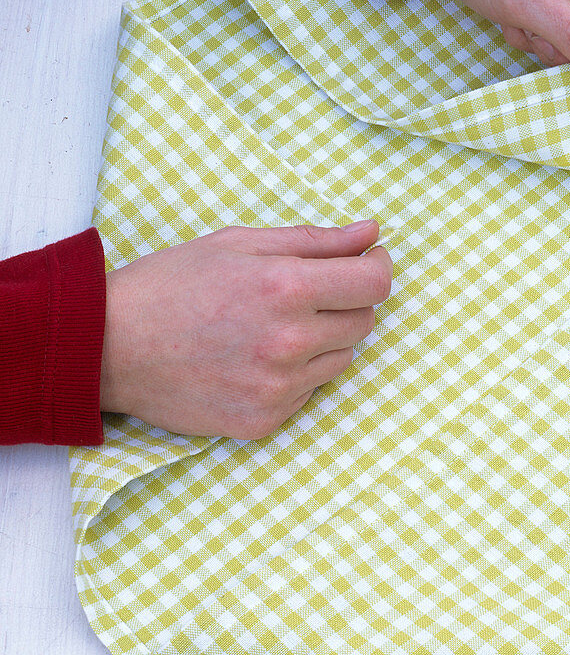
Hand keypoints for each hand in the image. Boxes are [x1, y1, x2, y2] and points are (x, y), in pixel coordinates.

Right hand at [99, 221, 391, 439]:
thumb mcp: (239, 244)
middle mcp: (289, 342)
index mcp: (285, 288)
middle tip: (305, 291)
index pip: (374, 285)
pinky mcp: (265, 421)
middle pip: (363, 322)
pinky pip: (309, 392)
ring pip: (340, 358)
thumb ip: (316, 240)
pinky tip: (253, 358)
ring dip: (322, 339)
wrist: (106, 349)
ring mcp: (278, 388)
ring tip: (270, 326)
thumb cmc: (170, 286)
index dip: (377, 268)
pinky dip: (295, 374)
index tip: (367, 261)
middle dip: (346, 301)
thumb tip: (372, 233)